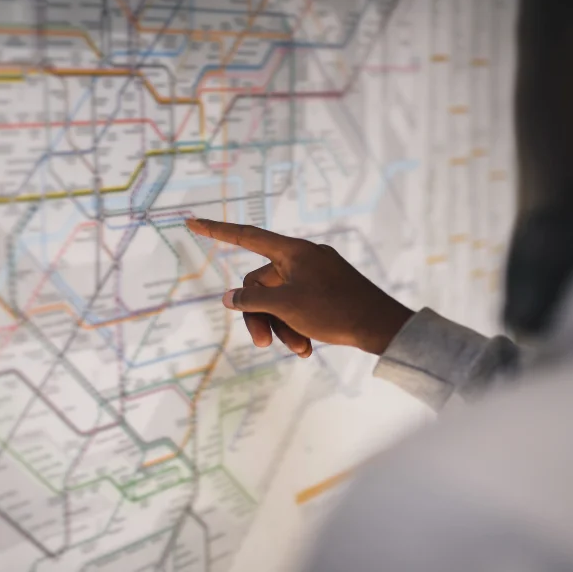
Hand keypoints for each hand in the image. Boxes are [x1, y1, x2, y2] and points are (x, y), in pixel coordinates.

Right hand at [186, 218, 413, 355]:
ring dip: (282, 327)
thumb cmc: (334, 310)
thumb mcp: (285, 306)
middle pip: (260, 284)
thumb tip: (229, 297)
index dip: (216, 230)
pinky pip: (298, 306)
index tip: (191, 221)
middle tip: (262, 344)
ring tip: (298, 350)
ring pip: (279, 300)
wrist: (381, 326)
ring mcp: (315, 275)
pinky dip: (297, 326)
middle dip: (260, 316)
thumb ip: (252, 299)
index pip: (245, 236)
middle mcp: (301, 258)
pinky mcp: (326, 292)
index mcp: (292, 251)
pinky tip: (307, 347)